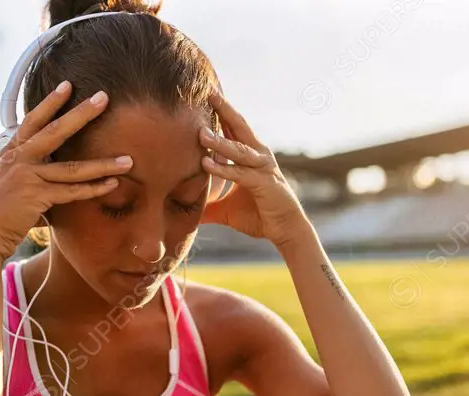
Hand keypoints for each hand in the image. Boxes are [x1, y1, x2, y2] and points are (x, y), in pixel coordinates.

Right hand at [0, 82, 134, 259]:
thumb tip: (48, 170)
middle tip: (104, 97)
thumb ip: (27, 170)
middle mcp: (18, 159)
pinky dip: (94, 189)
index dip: (50, 102)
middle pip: (55, 131)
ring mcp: (27, 177)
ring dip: (103, 164)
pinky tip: (113, 184)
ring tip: (128, 159)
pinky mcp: (36, 198)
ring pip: (72, 167)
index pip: (33, 120)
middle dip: (82, 113)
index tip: (68, 85)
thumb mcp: (6, 181)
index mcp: (11, 152)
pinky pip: (72, 192)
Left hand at [198, 90, 308, 246]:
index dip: (219, 112)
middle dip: (223, 109)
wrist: (285, 231)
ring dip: (219, 141)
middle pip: (239, 127)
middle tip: (207, 91)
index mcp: (250, 156)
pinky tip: (206, 163)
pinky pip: (240, 174)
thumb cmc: (259, 216)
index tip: (203, 95)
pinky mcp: (264, 184)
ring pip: (238, 149)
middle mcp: (258, 156)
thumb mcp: (225, 211)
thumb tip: (182, 212)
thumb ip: (206, 207)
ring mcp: (263, 168)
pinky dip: (223, 169)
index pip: (232, 129)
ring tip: (200, 133)